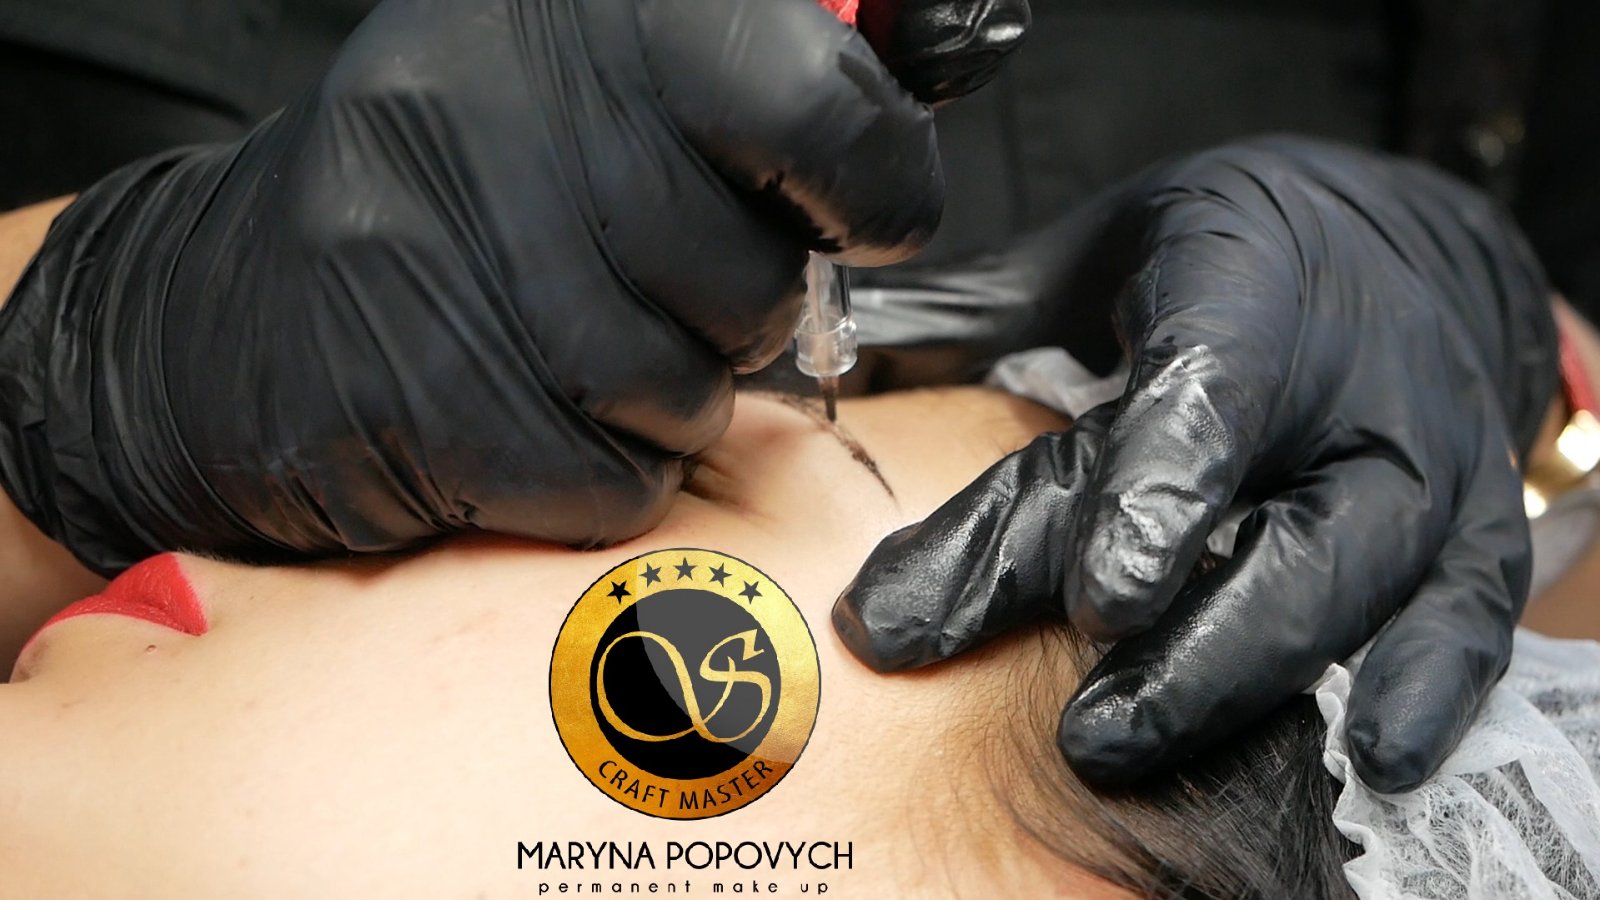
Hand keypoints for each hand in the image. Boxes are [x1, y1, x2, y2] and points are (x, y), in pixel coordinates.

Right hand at [0, 0, 1028, 574]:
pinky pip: (604, 480)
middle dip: (737, 316)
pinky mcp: (406, 390)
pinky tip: (523, 415)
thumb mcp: (598, 89)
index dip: (870, 184)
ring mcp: (436, 248)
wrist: (231, 308)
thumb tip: (898, 137)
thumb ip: (756, 97)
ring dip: (660, 400)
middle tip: (662, 291)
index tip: (860, 210)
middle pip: (752, 280)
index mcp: (578, 14)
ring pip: (680, 391)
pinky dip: (596, 474)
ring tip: (575, 349)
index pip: (814, 103)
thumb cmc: (464, 197)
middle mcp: (496, 107)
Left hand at [833, 137, 1557, 791]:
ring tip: (1132, 745)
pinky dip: (1428, 689)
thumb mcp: (1098, 249)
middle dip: (1181, 641)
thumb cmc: (1217, 255)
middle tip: (1083, 732)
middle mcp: (1350, 381)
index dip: (1156, 497)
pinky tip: (1377, 756)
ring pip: (1355, 586)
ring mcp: (1424, 457)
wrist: (1386, 244)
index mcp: (1243, 287)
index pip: (1203, 394)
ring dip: (1245, 680)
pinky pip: (1471, 617)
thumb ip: (973, 309)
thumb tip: (829, 348)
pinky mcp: (1473, 520)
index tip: (1100, 599)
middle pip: (1273, 526)